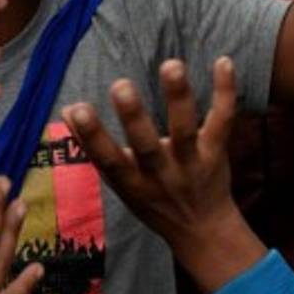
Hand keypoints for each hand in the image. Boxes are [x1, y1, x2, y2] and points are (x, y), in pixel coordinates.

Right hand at [62, 57, 266, 293]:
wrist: (204, 231)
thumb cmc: (151, 200)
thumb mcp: (119, 183)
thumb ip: (93, 147)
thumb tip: (68, 109)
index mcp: (132, 182)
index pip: (107, 160)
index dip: (91, 135)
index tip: (77, 107)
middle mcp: (161, 175)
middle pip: (147, 146)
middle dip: (133, 116)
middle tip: (120, 86)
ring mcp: (191, 164)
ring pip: (185, 131)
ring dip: (178, 97)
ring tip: (171, 65)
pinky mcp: (217, 153)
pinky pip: (222, 121)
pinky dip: (225, 92)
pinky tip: (223, 62)